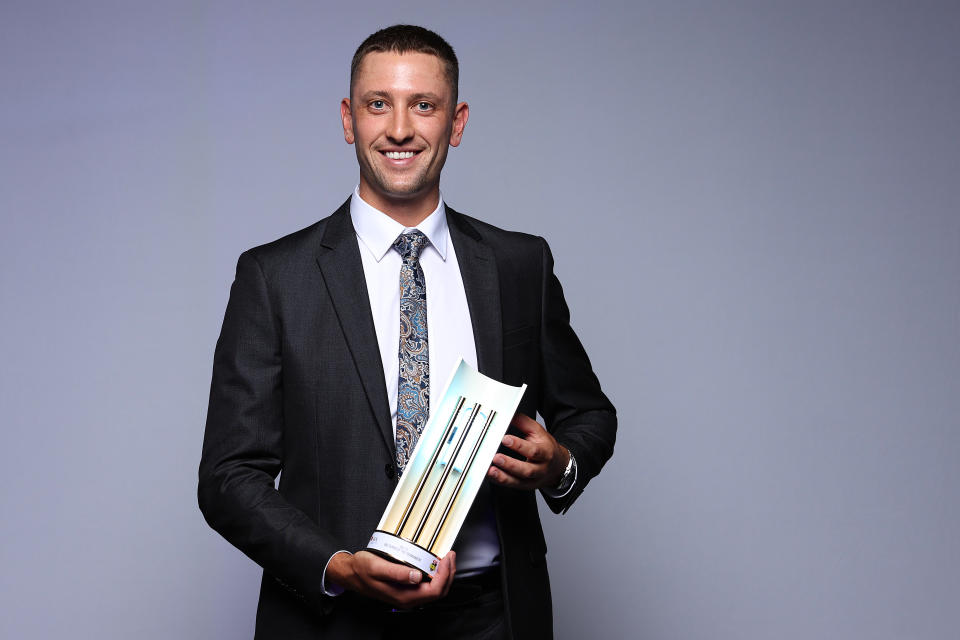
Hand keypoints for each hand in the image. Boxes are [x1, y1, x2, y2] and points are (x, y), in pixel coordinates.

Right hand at [326, 550, 455, 608]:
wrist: (351, 574)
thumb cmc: (362, 570)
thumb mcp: (377, 567)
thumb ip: (397, 573)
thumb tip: (417, 576)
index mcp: (404, 596)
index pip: (435, 590)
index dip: (445, 574)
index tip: (446, 558)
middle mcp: (408, 598)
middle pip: (439, 591)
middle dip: (449, 573)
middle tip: (450, 555)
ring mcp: (408, 595)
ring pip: (435, 589)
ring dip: (444, 574)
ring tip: (446, 557)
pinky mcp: (407, 589)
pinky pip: (428, 586)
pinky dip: (436, 574)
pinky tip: (435, 563)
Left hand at [487, 413, 568, 489]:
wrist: (558, 466)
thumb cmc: (546, 447)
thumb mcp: (538, 432)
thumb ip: (523, 423)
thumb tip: (510, 414)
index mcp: (546, 452)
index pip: (533, 450)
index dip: (519, 445)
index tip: (505, 439)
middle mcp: (541, 468)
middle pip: (526, 469)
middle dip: (510, 464)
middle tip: (496, 457)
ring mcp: (533, 480)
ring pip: (519, 481)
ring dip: (503, 476)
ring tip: (491, 470)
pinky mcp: (526, 486)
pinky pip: (513, 485)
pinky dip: (501, 481)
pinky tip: (491, 475)